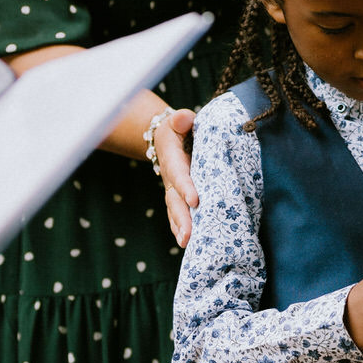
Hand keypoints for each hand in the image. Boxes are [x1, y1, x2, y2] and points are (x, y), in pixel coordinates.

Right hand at [153, 108, 198, 246]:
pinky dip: (181, 229)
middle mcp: (170, 177)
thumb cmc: (179, 129)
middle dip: (182, 218)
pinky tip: (188, 243)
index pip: (179, 173)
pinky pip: (178, 215)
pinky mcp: (177, 197)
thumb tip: (184, 118)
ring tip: (188, 243)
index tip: (195, 200)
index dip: (185, 187)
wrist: (167, 137)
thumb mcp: (179, 120)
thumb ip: (182, 119)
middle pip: (175, 199)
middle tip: (189, 235)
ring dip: (181, 227)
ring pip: (175, 211)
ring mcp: (172, 189)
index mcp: (173, 158)